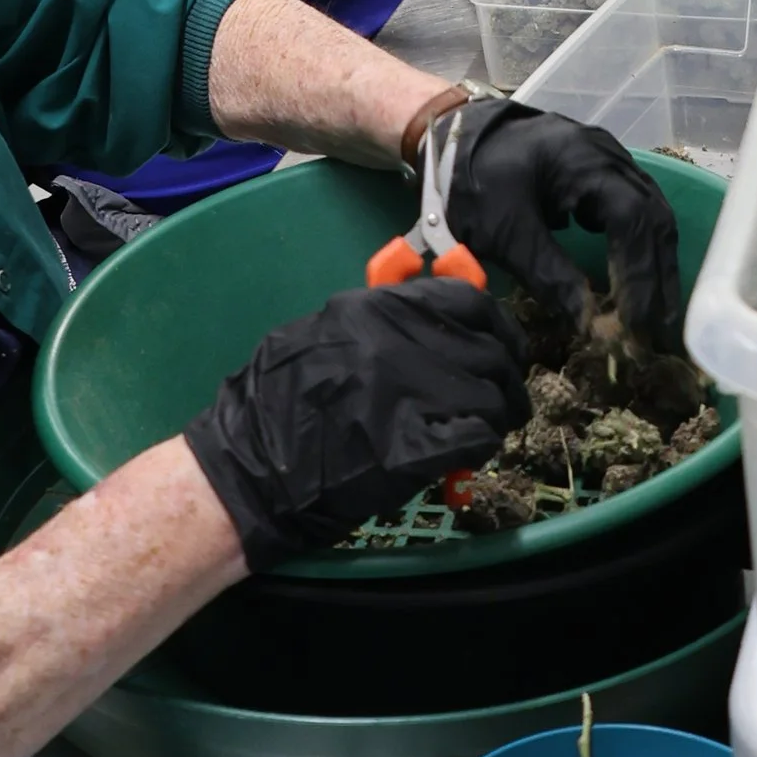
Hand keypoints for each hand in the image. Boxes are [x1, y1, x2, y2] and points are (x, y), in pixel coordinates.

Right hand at [184, 280, 530, 570]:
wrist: (249, 468)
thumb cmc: (276, 399)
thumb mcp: (325, 331)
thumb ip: (380, 312)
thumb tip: (432, 288)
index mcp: (375, 309)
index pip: (469, 301)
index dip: (497, 323)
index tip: (502, 343)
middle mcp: (398, 344)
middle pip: (490, 350)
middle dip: (507, 375)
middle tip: (506, 398)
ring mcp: (407, 396)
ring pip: (491, 396)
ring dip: (498, 416)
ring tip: (490, 431)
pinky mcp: (412, 452)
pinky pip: (477, 438)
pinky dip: (482, 446)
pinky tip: (469, 455)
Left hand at [444, 97, 683, 347]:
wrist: (451, 138)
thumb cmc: (474, 179)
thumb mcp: (505, 233)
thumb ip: (550, 275)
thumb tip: (589, 324)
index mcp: (586, 161)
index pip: (633, 220)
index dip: (639, 274)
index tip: (635, 323)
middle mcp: (609, 155)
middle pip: (654, 218)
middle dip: (656, 277)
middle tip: (656, 332)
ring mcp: (609, 160)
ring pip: (652, 214)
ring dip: (655, 265)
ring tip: (654, 316)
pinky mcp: (601, 172)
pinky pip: (637, 210)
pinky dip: (641, 248)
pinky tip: (636, 279)